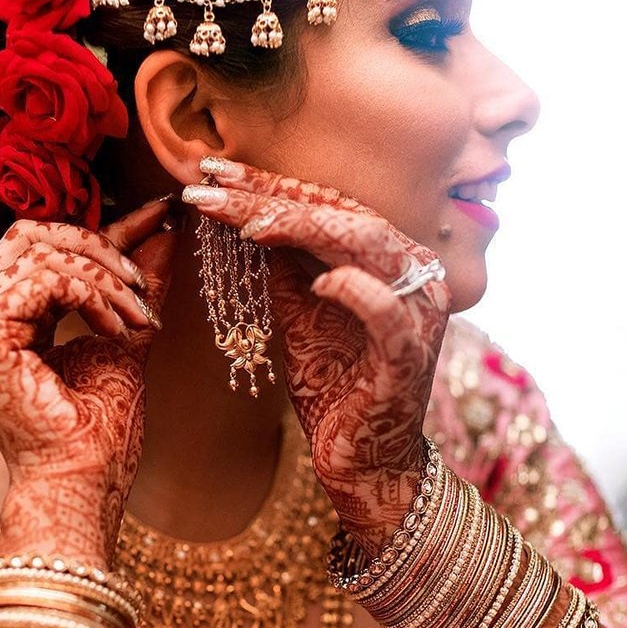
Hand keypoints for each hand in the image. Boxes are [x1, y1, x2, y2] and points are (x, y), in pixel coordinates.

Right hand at [0, 200, 174, 565]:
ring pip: (39, 249)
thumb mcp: (126, 335)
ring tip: (137, 314)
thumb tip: (163, 228)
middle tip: (140, 283)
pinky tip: (116, 328)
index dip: (103, 227)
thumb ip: (136, 283)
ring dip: (104, 275)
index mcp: (7, 317)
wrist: (83, 484)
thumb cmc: (100, 429)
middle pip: (32, 234)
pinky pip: (42, 278)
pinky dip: (90, 293)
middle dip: (99, 244)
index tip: (158, 215)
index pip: (45, 245)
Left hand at [184, 160, 449, 553]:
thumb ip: (285, 264)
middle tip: (209, 183)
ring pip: (367, 247)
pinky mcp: (410, 356)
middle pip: (340, 215)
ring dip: (304, 227)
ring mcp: (417, 312)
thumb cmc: (332, 380)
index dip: (268, 185)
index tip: (212, 171)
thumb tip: (243, 213)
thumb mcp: (298, 311)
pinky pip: (389, 315)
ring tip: (248, 222)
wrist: (363, 457)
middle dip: (270, 196)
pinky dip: (357, 292)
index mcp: (386, 256)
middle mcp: (410, 273)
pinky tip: (320, 281)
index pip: (325, 205)